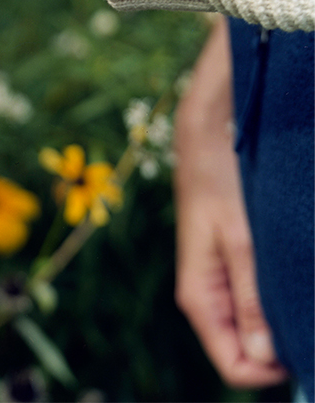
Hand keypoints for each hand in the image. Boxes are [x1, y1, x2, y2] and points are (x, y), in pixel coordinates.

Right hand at [174, 25, 285, 386]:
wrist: (208, 133)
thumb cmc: (219, 181)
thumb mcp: (241, 240)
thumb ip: (251, 299)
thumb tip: (264, 356)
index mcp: (201, 298)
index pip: (236, 366)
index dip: (274, 369)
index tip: (308, 345)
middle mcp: (210, 299)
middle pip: (249, 353)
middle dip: (285, 346)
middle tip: (311, 311)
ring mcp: (223, 284)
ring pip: (258, 330)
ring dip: (286, 321)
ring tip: (306, 288)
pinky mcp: (236, 268)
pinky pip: (261, 305)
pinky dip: (285, 301)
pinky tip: (300, 278)